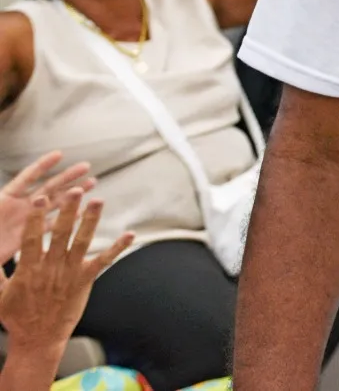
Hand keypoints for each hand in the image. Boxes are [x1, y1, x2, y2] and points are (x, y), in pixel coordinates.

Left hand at [0, 151, 94, 259]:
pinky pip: (51, 224)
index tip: (59, 154)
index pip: (27, 177)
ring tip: (91, 183)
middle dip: (67, 176)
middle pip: (47, 187)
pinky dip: (66, 217)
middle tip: (86, 166)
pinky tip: (80, 211)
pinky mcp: (30, 235)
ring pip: (54, 203)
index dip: (42, 166)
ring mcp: (26, 219)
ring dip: (72, 194)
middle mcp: (19, 206)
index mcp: (5, 198)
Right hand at [0, 190, 132, 363]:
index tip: (41, 199)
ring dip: (91, 221)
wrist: (37, 339)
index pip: (33, 238)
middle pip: (61, 234)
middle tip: (76, 190)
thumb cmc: (16, 317)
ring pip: (82, 242)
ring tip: (98, 201)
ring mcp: (69, 274)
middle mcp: (51, 268)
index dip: (38, 219)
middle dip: (68, 211)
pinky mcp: (85, 281)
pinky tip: (130, 235)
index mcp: (29, 270)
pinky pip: (103, 261)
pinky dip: (117, 248)